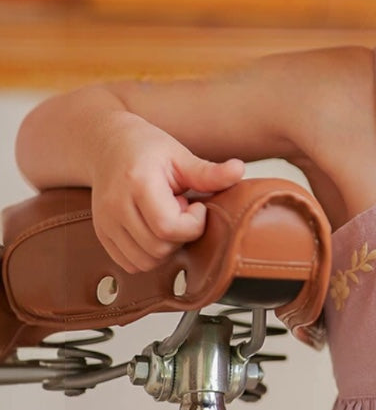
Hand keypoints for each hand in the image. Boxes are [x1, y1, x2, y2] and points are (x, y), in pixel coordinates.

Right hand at [91, 114, 244, 272]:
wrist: (108, 146)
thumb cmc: (147, 148)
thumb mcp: (180, 155)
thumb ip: (208, 172)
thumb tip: (239, 171)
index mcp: (138, 184)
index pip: (169, 227)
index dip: (193, 223)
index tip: (197, 205)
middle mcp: (115, 207)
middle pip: (158, 248)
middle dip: (181, 235)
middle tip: (182, 209)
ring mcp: (105, 223)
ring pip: (144, 261)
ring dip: (166, 247)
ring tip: (166, 217)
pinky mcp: (102, 235)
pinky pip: (130, 263)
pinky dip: (149, 255)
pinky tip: (154, 228)